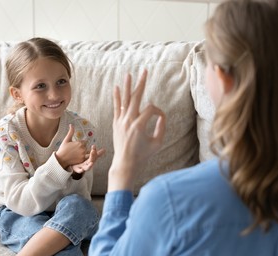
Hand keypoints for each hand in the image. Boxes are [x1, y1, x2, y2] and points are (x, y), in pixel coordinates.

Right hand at [56, 124, 87, 169]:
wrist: (60, 159)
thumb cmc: (63, 149)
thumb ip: (71, 132)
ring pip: (86, 151)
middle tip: (75, 149)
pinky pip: (85, 157)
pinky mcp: (82, 160)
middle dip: (82, 147)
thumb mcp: (66, 139)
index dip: (81, 143)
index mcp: (80, 143)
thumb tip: (71, 124)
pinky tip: (76, 157)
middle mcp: (82, 148)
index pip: (84, 141)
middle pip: (85, 146)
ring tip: (76, 153)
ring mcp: (83, 155)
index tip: (76, 144)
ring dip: (83, 152)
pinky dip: (82, 157)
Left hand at [72, 145, 105, 173]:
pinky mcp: (78, 169)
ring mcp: (83, 167)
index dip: (94, 151)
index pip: (94, 155)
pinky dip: (81, 170)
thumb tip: (104, 149)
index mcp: (91, 160)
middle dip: (92, 156)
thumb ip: (96, 153)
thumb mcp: (90, 157)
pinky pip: (79, 171)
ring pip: (87, 167)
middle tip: (93, 151)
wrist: (75, 167)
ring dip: (89, 166)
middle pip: (91, 160)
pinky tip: (82, 169)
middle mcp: (88, 164)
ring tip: (91, 163)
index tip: (93, 146)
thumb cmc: (83, 162)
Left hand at [108, 70, 165, 191]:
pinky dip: (116, 97)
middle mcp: (129, 121)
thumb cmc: (143, 155)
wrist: (126, 163)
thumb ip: (161, 127)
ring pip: (125, 100)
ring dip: (127, 86)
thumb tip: (161, 115)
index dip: (159, 112)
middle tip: (144, 71)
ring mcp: (121, 121)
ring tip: (128, 75)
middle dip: (141, 83)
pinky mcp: (116, 123)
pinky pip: (116, 107)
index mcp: (139, 126)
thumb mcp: (158, 143)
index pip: (152, 110)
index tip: (161, 119)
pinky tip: (117, 87)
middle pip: (136, 97)